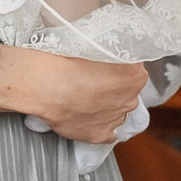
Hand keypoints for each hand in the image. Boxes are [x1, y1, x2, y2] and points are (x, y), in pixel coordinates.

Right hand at [0, 45, 146, 144]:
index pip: (134, 71)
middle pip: (127, 92)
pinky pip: (107, 132)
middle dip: (114, 88)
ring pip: (117, 111)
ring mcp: (116, 120)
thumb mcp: (97, 45)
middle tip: (92, 80)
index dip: (119, 68)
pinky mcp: (100, 135)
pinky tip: (87, 116)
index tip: (105, 66)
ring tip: (85, 98)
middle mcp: (131, 100)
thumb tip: (113, 56)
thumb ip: (113, 54)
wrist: (45, 83)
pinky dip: (100, 125)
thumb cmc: (69, 59)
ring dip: (107, 106)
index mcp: (135, 76)